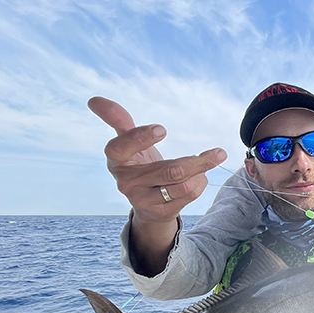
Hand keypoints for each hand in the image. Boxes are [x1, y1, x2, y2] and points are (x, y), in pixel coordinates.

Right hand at [88, 97, 226, 274]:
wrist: (146, 203)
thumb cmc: (139, 163)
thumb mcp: (128, 142)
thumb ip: (118, 119)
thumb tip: (94, 100)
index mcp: (116, 160)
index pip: (121, 148)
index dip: (139, 138)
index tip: (162, 129)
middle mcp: (126, 183)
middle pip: (169, 171)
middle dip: (197, 162)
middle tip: (219, 152)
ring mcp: (143, 200)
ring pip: (183, 185)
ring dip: (201, 172)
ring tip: (208, 161)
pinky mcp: (160, 212)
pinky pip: (188, 196)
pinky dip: (200, 183)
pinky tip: (199, 177)